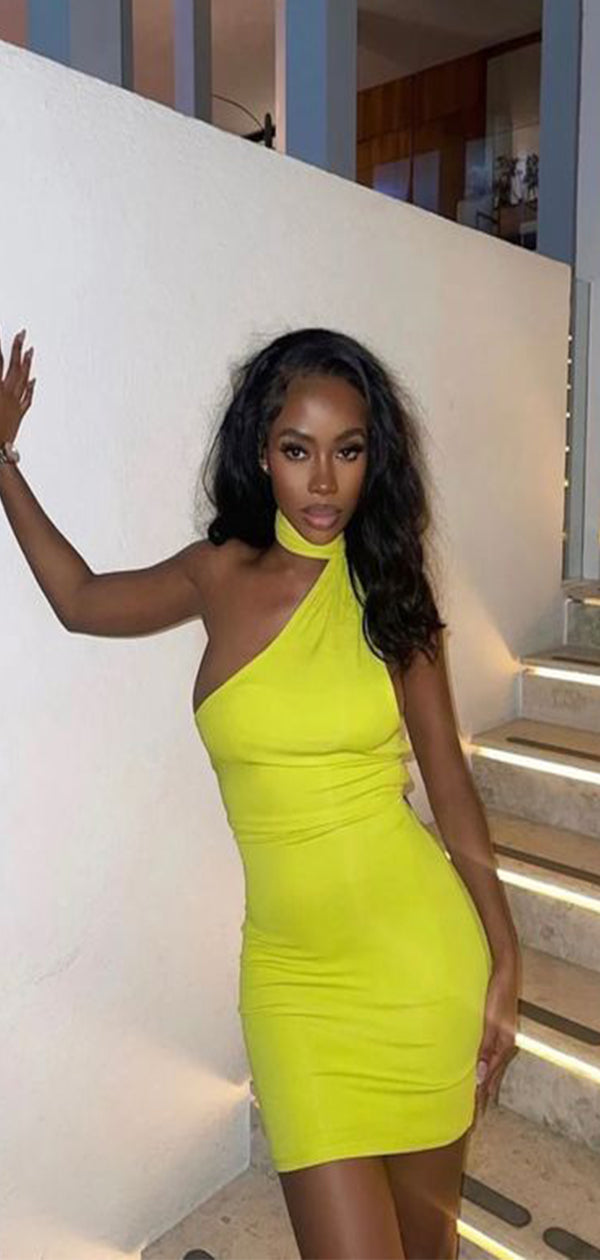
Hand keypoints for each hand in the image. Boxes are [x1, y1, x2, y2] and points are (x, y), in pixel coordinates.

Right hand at [0, 328, 35, 444]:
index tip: (0, 338)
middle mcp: (7, 394)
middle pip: (14, 366)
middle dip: (18, 348)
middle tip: (22, 334)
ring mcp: (15, 404)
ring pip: (24, 380)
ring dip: (27, 364)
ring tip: (30, 350)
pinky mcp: (19, 415)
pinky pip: (27, 398)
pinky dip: (30, 387)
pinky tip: (33, 380)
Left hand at [474, 952, 520, 1120]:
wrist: (504, 970)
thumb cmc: (494, 994)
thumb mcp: (488, 1022)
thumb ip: (484, 1048)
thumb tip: (480, 1076)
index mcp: (502, 1046)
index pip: (490, 1079)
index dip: (480, 1095)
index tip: (472, 1114)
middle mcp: (504, 1045)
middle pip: (493, 1077)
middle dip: (484, 1095)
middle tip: (473, 1116)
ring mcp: (502, 1038)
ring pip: (493, 1068)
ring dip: (485, 1084)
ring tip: (478, 1100)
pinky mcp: (498, 1030)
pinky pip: (491, 1057)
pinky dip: (486, 1069)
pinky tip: (482, 1072)